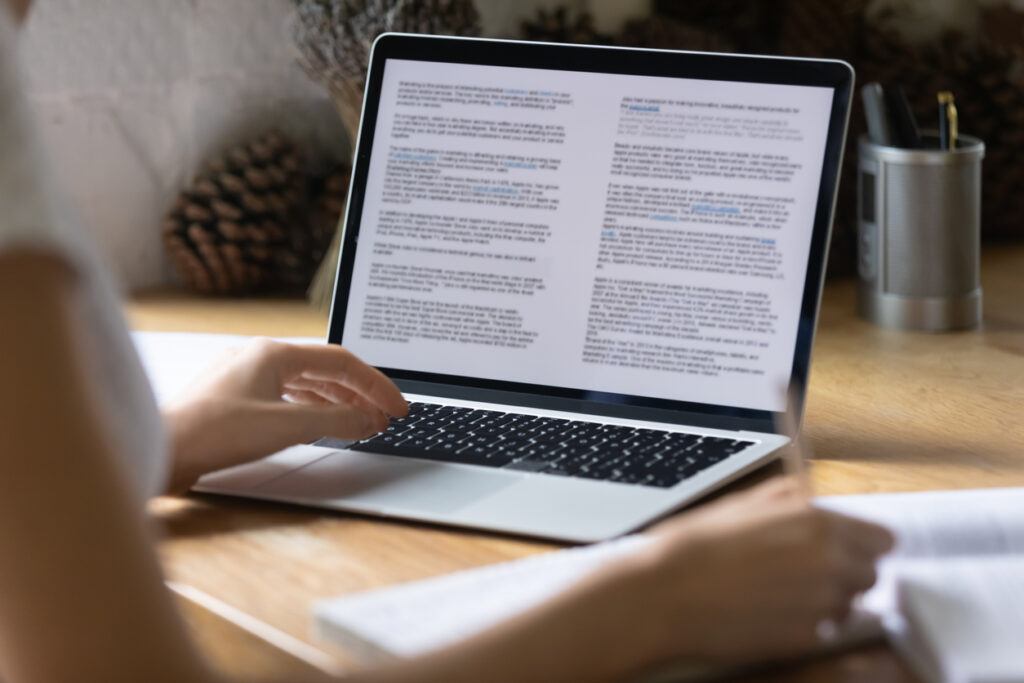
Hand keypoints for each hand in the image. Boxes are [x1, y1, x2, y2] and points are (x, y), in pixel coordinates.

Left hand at [162, 339, 406, 492]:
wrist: (157, 451)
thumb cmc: (211, 433)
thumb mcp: (286, 426)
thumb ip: (336, 420)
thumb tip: (369, 419)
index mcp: (273, 353)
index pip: (341, 362)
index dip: (375, 385)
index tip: (396, 407)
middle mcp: (258, 358)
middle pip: (324, 371)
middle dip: (359, 395)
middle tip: (384, 417)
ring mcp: (242, 378)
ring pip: (304, 386)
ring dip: (336, 403)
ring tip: (361, 423)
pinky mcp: (231, 401)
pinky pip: (284, 398)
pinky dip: (310, 411)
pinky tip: (320, 425)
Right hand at [615, 478, 894, 666]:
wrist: (667, 594)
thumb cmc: (696, 546)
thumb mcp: (743, 504)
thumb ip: (788, 499)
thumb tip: (806, 496)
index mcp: (818, 524)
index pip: (883, 539)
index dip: (864, 543)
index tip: (849, 546)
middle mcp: (830, 564)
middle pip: (870, 574)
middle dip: (846, 571)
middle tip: (807, 569)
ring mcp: (820, 606)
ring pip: (849, 604)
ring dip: (827, 598)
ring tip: (782, 590)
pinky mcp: (806, 639)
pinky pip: (823, 630)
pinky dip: (806, 623)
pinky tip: (771, 611)